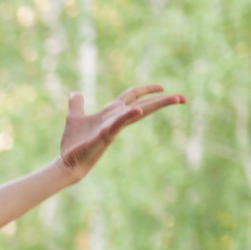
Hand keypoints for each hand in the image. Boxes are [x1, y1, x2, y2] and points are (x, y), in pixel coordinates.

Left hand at [56, 84, 183, 181]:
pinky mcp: (105, 135)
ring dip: (155, 104)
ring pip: (137, 112)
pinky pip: (118, 123)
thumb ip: (77, 105)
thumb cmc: (72, 144)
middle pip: (143, 104)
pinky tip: (138, 110)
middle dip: (162, 100)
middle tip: (183, 98)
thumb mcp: (74, 118)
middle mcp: (115, 119)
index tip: (162, 87)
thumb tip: (75, 93)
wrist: (67, 162)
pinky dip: (128, 116)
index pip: (132, 97)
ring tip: (174, 97)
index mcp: (111, 113)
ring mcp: (112, 127)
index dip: (146, 90)